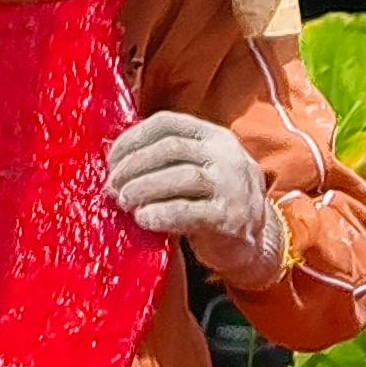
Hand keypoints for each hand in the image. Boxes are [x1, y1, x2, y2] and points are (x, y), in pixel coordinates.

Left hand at [101, 108, 280, 282]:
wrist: (254, 242)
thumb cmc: (213, 202)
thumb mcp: (199, 169)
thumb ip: (167, 160)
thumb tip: (115, 163)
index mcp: (214, 136)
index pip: (167, 124)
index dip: (133, 139)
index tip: (112, 161)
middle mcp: (227, 156)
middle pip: (170, 149)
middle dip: (134, 166)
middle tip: (114, 186)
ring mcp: (232, 186)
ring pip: (180, 176)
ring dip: (143, 188)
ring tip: (125, 202)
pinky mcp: (232, 218)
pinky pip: (189, 211)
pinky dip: (161, 214)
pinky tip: (144, 219)